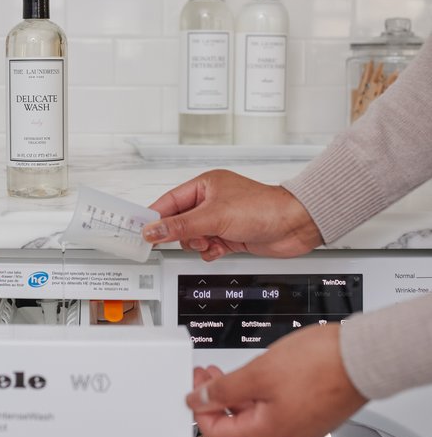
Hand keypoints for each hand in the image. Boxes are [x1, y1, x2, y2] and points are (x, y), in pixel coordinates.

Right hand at [142, 169, 321, 259]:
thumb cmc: (263, 208)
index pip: (169, 201)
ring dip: (199, 244)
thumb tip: (153, 229)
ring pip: (192, 237)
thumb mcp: (214, 216)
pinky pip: (207, 247)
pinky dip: (210, 251)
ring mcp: (220, 219)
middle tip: (193, 237)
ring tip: (211, 241)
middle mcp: (211, 201)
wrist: (295, 225)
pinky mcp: (230, 235)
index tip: (142, 231)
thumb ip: (180, 225)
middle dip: (184, 234)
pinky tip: (220, 248)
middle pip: (179, 222)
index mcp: (204, 185)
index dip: (155, 217)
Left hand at [187, 324, 366, 436]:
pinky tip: (253, 377)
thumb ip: (225, 389)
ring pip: (255, 418)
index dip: (200, 410)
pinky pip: (274, 411)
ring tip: (223, 373)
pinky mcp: (311, 413)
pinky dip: (256, 395)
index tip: (193, 388)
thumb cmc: (320, 365)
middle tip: (204, 377)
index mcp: (269, 434)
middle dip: (215, 400)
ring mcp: (300, 427)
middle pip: (236, 428)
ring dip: (234, 396)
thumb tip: (200, 400)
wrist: (361, 357)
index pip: (219, 435)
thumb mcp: (258, 372)